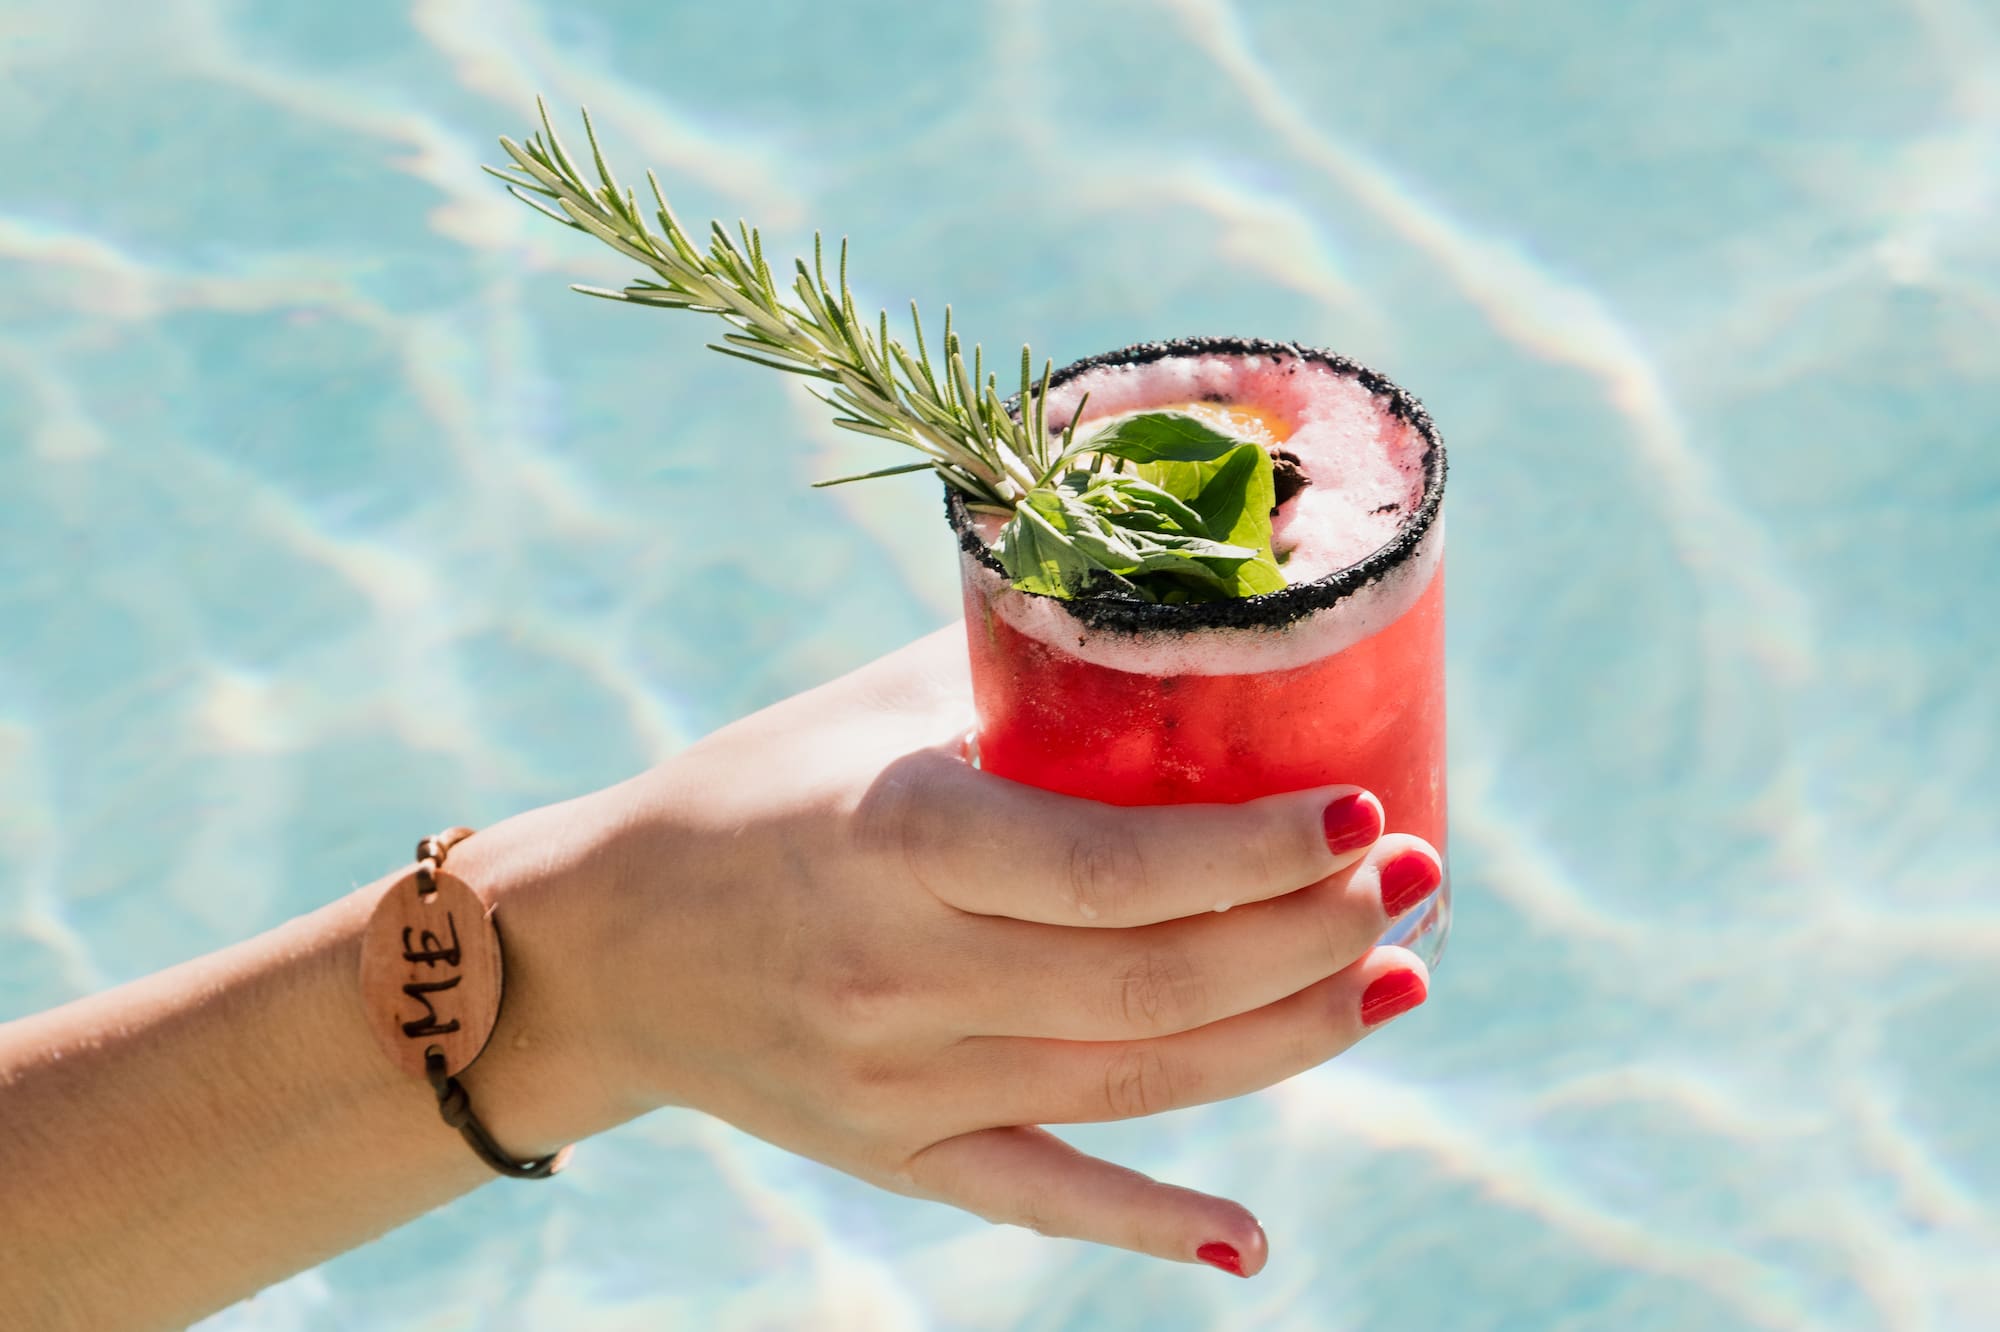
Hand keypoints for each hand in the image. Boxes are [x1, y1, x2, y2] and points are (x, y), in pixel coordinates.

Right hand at [526, 627, 1439, 1276]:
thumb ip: (1025, 671)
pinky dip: (1151, 1227)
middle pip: (1153, 979)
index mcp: (896, 834)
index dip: (1257, 850)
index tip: (1364, 811)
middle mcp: (898, 971)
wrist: (603, 942)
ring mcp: (897, 1082)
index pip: (1111, 864)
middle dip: (1311, 935)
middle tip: (1416, 880)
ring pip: (1134, 1081)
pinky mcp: (892, 1153)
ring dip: (1286, 1040)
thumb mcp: (870, 706)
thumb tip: (1192, 618)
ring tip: (1395, 983)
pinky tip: (1249, 1241)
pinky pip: (1041, 1196)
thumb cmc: (755, 789)